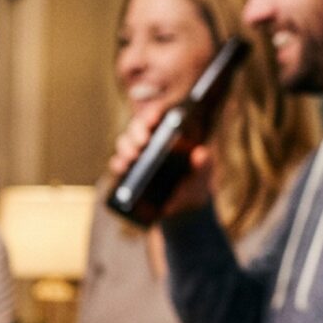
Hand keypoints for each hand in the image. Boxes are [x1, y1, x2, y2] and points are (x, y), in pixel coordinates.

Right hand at [107, 106, 213, 222]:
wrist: (182, 209)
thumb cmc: (195, 187)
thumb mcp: (203, 176)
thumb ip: (204, 166)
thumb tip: (201, 153)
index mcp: (171, 133)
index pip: (158, 115)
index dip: (153, 114)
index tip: (153, 120)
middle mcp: (152, 140)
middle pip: (138, 127)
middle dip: (137, 133)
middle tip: (142, 143)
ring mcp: (138, 155)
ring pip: (125, 142)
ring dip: (125, 147)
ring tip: (131, 157)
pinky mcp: (128, 171)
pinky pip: (118, 163)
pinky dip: (118, 164)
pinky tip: (121, 168)